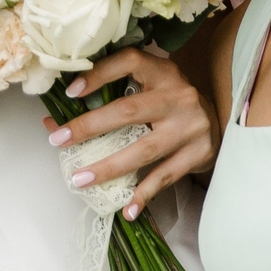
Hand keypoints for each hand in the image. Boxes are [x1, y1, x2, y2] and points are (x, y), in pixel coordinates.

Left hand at [45, 46, 217, 218]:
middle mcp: (179, 96)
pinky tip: (127, 209)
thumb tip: (52, 121)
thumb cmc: (170, 103)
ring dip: (110, 166)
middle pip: (129, 110)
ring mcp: (191, 126)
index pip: (129, 62)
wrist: (218, 122)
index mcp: (163, 72)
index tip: (71, 92)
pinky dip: (144, 193)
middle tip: (60, 140)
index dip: (99, 74)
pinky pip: (165, 176)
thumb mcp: (147, 89)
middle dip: (91, 126)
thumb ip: (107, 98)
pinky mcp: (199, 153)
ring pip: (145, 149)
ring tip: (81, 179)